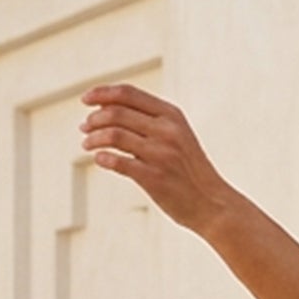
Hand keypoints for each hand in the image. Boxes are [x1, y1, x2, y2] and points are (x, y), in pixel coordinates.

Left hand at [78, 83, 234, 235]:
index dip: (102, 93)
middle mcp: (167, 131)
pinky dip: (103, 158)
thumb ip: (151, 122)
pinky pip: (118, 163)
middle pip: (116, 113)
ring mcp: (161, 154)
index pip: (128, 94)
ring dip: (93, 138)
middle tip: (84, 127)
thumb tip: (108, 112)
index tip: (86, 100)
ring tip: (86, 144)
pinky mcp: (154, 178)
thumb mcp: (178, 136)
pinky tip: (99, 159)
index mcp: (172, 115)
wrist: (214, 205)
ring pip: (113, 135)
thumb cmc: (190, 171)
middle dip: (94, 118)